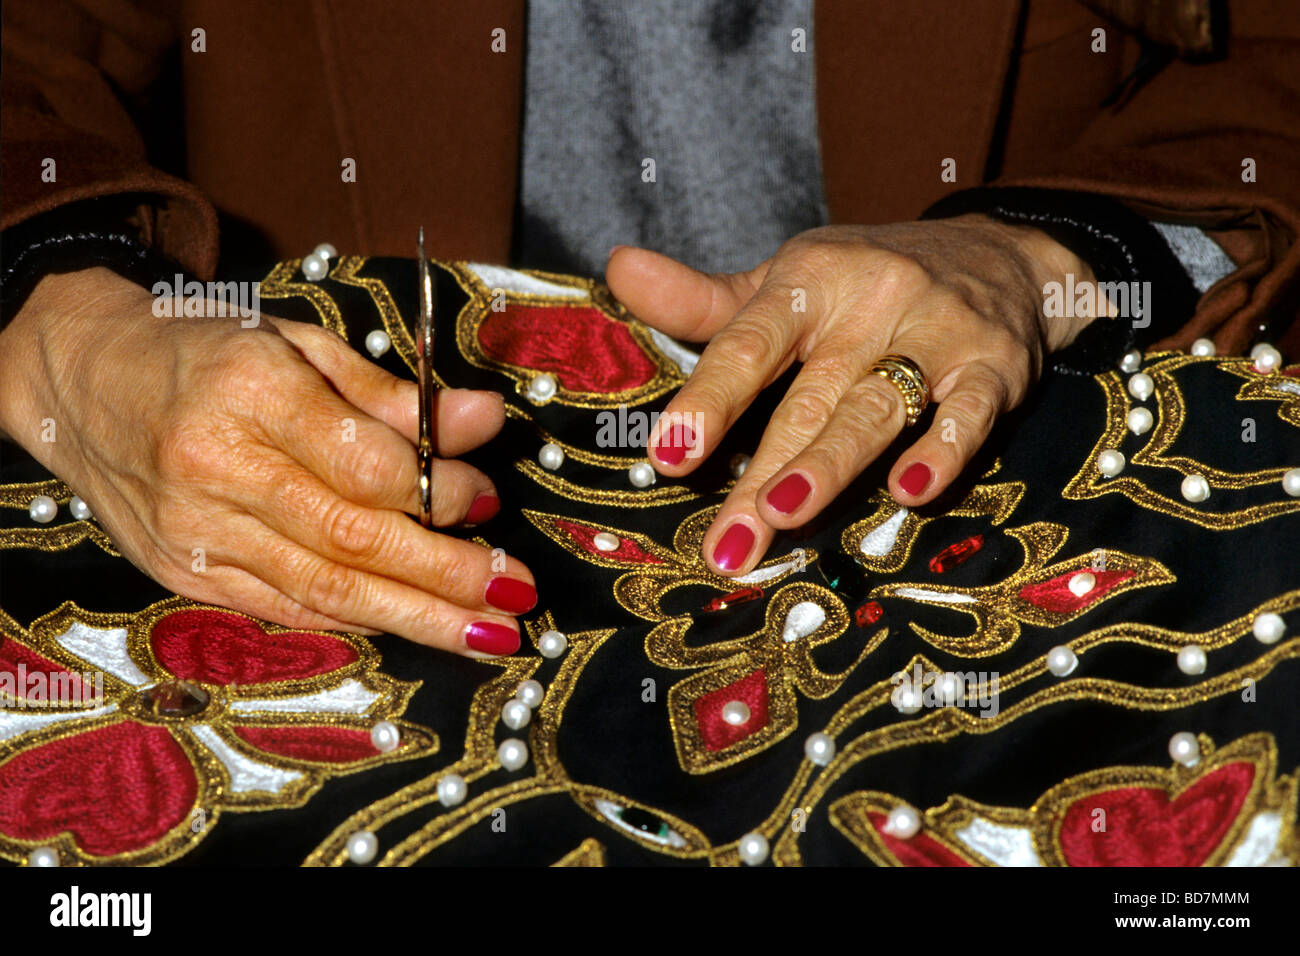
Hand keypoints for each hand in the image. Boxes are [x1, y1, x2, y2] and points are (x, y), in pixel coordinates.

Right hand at [0, 267, 532, 655]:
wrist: (81, 382)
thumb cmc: (203, 350)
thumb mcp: (299, 344)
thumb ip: (393, 393)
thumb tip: (485, 418)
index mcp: (250, 393)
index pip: (365, 466)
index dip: (438, 491)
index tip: (489, 499)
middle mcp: (217, 471)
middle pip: (353, 542)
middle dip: (446, 575)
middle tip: (516, 592)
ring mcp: (196, 534)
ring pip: (325, 592)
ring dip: (418, 619)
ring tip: (488, 632)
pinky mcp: (186, 575)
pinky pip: (287, 609)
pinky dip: (358, 622)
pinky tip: (412, 627)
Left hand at [607, 215, 1097, 575]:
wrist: (1001, 254)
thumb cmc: (868, 281)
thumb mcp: (787, 281)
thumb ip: (703, 299)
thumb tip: (618, 268)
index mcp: (809, 281)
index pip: (748, 343)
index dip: (708, 401)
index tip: (668, 457)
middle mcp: (870, 301)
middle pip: (807, 397)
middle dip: (762, 473)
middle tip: (726, 544)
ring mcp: (935, 332)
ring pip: (876, 407)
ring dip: (830, 466)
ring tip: (784, 518)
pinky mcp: (994, 366)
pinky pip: (969, 412)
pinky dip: (942, 451)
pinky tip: (910, 492)